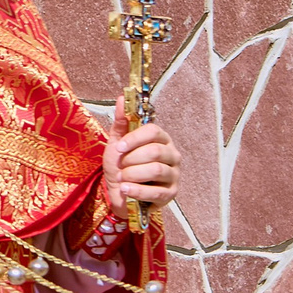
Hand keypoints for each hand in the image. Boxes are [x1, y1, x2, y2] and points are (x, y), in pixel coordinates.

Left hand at [105, 100, 180, 217]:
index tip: (120, 147)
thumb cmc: (121, 166)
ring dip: (133, 174)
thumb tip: (122, 98)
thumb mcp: (117, 143)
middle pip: (155, 151)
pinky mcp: (171, 194)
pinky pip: (156, 192)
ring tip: (122, 179)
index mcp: (161, 139)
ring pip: (156, 170)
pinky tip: (125, 189)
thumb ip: (122, 122)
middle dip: (132, 159)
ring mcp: (174, 175)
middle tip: (121, 166)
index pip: (154, 131)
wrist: (119, 193)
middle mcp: (172, 155)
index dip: (135, 138)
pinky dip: (137, 190)